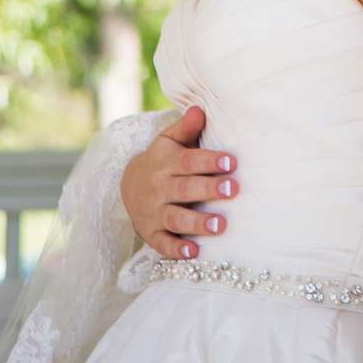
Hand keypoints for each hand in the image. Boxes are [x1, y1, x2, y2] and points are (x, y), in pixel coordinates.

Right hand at [119, 105, 236, 259]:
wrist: (128, 185)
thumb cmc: (162, 160)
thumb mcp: (168, 141)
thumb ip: (185, 128)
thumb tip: (199, 109)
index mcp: (167, 164)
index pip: (188, 161)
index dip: (209, 161)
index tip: (231, 161)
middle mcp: (159, 189)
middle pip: (184, 189)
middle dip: (208, 189)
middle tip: (233, 189)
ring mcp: (154, 213)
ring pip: (175, 218)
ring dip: (197, 223)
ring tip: (220, 225)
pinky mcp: (152, 233)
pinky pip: (163, 244)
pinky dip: (177, 250)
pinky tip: (194, 253)